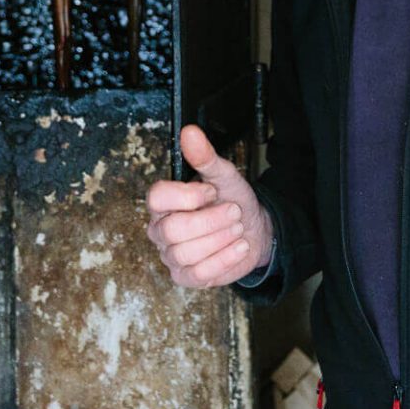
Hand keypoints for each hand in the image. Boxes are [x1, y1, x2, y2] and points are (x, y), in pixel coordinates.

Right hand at [145, 124, 273, 288]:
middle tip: (234, 212)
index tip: (211, 191)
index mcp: (164, 202)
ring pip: (187, 253)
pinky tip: (239, 247)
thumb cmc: (231, 199)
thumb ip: (205, 156)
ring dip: (221, 239)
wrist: (252, 229)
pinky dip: (225, 259)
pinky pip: (199, 274)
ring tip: (238, 228)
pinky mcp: (186, 277)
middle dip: (211, 221)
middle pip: (172, 230)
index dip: (188, 195)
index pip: (157, 197)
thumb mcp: (223, 175)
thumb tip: (190, 131)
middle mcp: (160, 229)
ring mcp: (171, 256)